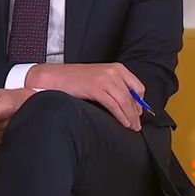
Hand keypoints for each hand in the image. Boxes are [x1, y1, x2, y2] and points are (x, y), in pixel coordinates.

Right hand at [26, 63, 144, 130]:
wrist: (54, 77)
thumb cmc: (75, 79)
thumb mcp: (99, 78)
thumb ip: (114, 86)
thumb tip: (128, 104)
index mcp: (117, 67)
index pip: (138, 87)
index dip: (140, 102)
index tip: (138, 113)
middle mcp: (113, 71)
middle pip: (132, 96)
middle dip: (136, 113)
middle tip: (137, 125)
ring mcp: (105, 79)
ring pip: (125, 102)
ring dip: (130, 117)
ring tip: (132, 127)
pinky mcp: (97, 88)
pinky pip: (115, 105)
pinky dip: (121, 116)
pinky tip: (123, 123)